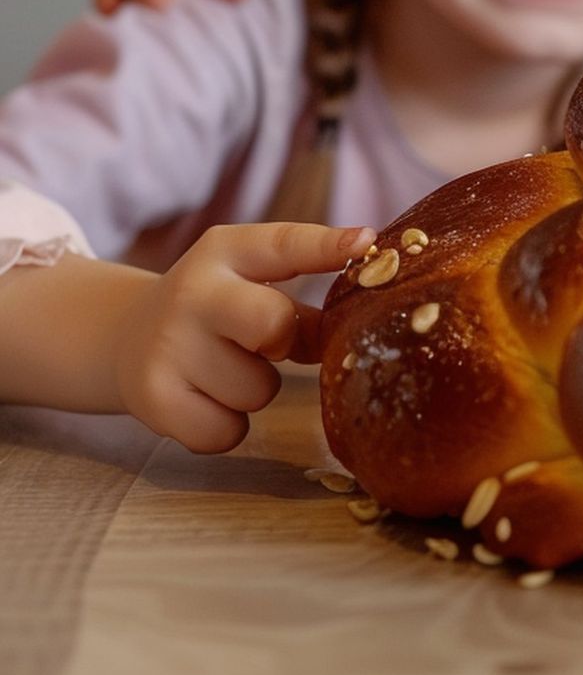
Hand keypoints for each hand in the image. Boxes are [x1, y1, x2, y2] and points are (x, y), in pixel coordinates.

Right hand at [113, 222, 372, 452]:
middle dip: (282, 342)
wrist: (124, 337)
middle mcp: (191, 292)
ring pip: (257, 391)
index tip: (365, 242)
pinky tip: (204, 400)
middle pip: (271, 324)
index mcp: (227, 251)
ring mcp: (166, 345)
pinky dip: (227, 427)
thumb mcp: (249, 288)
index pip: (281, 244)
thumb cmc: (216, 312)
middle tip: (264, 344)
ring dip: (254, 390)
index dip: (326, 246)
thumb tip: (359, 331)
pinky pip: (227, 432)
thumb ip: (301, 308)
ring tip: (223, 370)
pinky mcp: (152, 398)